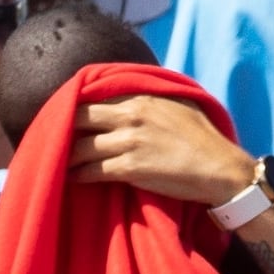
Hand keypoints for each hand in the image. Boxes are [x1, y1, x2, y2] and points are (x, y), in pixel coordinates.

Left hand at [69, 95, 253, 204]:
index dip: (73, 107)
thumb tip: (123, 95)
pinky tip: (71, 178)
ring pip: (80, 147)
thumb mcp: (176, 104)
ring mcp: (129, 141)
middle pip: (79, 118)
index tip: (61, 117)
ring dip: (66, 157)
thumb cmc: (201, 138)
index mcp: (141, 97)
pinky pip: (91, 171)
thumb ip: (148, 97)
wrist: (221, 169)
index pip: (93, 96)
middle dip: (61, 129)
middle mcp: (131, 115)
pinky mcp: (130, 168)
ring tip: (57, 162)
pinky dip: (77, 175)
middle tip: (52, 139)